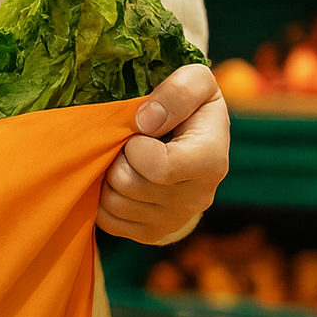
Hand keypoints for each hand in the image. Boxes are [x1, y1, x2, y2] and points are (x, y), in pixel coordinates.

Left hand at [97, 63, 229, 244]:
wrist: (191, 145)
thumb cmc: (190, 107)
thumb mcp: (196, 81)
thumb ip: (179, 91)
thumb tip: (145, 122)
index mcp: (210, 162)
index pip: (158, 168)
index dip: (135, 147)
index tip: (139, 133)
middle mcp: (197, 198)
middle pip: (127, 185)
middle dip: (118, 159)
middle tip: (129, 146)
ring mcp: (174, 221)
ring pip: (114, 204)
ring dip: (109, 178)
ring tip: (126, 162)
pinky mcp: (152, 234)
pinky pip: (108, 221)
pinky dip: (105, 199)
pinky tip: (121, 181)